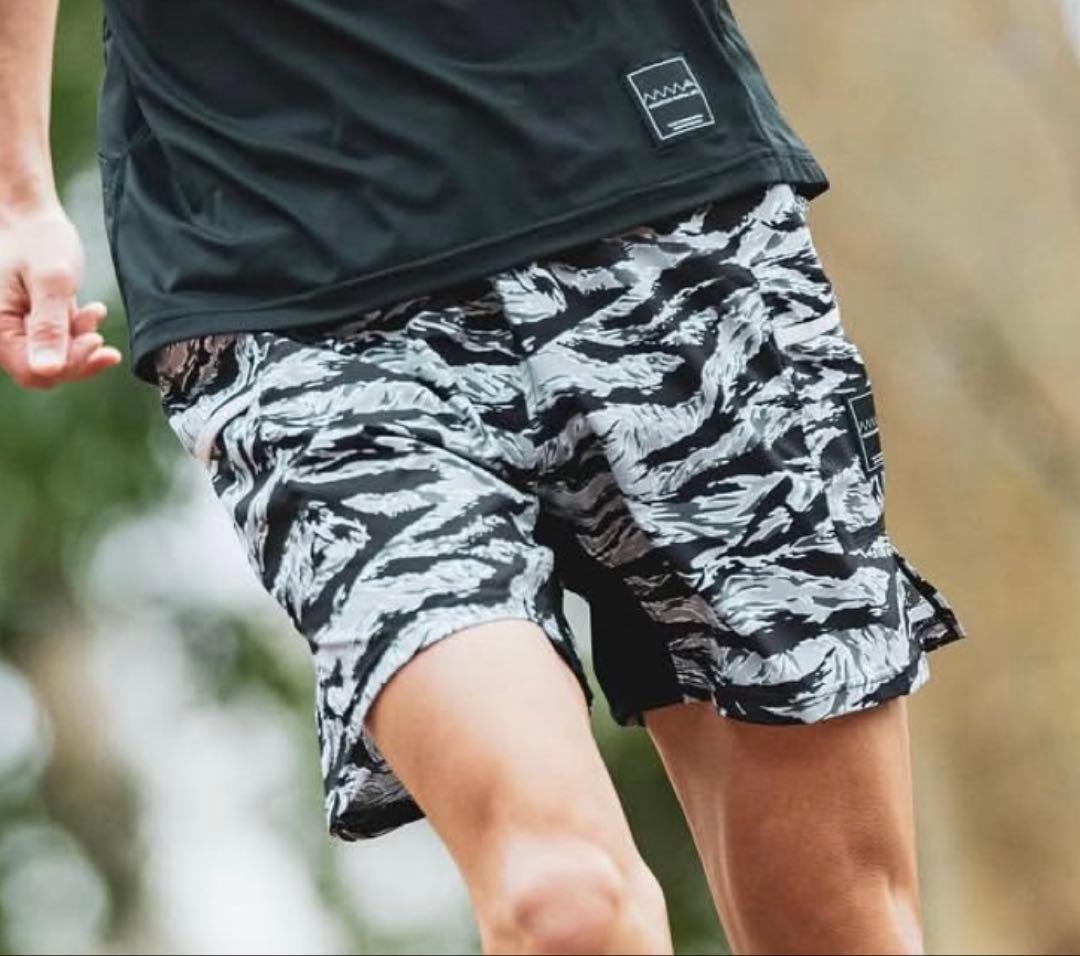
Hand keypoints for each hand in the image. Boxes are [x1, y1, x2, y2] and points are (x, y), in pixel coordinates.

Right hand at [0, 201, 121, 388]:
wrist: (29, 212)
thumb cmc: (36, 238)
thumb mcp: (50, 281)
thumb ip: (49, 326)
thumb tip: (49, 371)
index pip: (32, 371)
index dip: (68, 365)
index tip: (96, 342)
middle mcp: (3, 331)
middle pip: (46, 369)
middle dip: (77, 356)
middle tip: (100, 338)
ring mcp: (19, 327)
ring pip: (56, 356)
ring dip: (80, 340)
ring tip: (94, 311)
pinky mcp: (35, 319)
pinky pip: (59, 339)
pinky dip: (78, 329)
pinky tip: (92, 309)